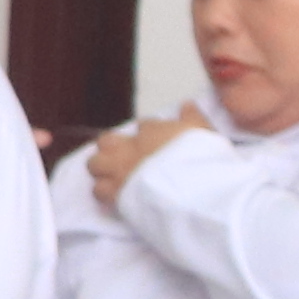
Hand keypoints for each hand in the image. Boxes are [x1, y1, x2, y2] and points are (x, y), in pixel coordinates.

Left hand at [82, 106, 205, 210]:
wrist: (189, 187)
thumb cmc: (200, 158)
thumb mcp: (204, 132)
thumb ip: (193, 117)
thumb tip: (187, 104)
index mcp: (152, 131)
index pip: (144, 126)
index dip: (149, 133)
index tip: (156, 142)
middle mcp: (131, 148)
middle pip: (107, 141)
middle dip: (112, 147)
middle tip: (124, 156)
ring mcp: (119, 170)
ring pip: (94, 163)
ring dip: (102, 167)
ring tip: (113, 174)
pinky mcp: (114, 192)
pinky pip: (97, 190)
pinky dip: (104, 192)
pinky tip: (113, 195)